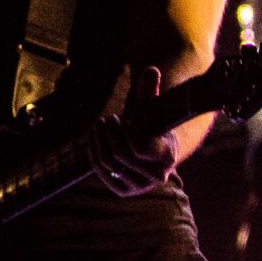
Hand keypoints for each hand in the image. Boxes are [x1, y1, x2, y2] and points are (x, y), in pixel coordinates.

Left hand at [85, 67, 175, 196]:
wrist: (154, 151)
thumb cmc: (153, 125)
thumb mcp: (153, 108)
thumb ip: (151, 91)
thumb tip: (151, 70)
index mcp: (167, 156)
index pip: (139, 147)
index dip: (127, 132)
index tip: (126, 120)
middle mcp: (156, 176)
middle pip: (120, 154)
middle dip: (111, 134)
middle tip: (109, 120)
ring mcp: (140, 186)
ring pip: (109, 163)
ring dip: (100, 141)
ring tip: (101, 125)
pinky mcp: (124, 190)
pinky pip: (102, 172)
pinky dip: (94, 152)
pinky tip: (94, 137)